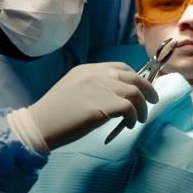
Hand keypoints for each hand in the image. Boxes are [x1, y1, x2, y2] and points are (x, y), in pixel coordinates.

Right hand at [25, 62, 158, 150]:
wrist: (39, 125)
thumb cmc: (56, 114)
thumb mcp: (75, 90)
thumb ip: (96, 87)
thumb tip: (120, 97)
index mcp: (88, 69)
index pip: (121, 67)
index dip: (137, 77)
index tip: (144, 89)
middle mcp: (95, 74)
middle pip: (133, 77)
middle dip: (148, 90)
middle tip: (153, 102)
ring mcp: (98, 88)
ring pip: (134, 92)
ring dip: (142, 107)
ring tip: (139, 119)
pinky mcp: (100, 105)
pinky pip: (129, 108)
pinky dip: (133, 117)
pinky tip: (129, 124)